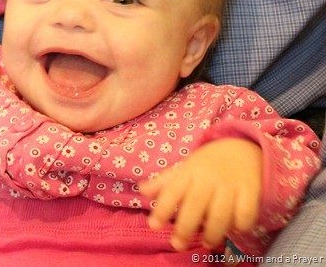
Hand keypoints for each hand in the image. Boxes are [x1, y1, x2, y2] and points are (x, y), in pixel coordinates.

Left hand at [139, 138, 261, 250]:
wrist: (243, 147)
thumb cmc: (208, 164)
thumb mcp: (185, 169)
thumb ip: (164, 182)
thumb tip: (141, 191)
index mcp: (189, 172)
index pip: (172, 190)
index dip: (162, 208)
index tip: (153, 225)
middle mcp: (208, 178)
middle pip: (195, 204)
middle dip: (185, 227)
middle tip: (178, 244)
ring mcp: (230, 184)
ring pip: (220, 212)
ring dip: (212, 232)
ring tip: (207, 244)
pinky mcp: (250, 190)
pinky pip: (246, 211)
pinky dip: (240, 224)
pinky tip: (235, 229)